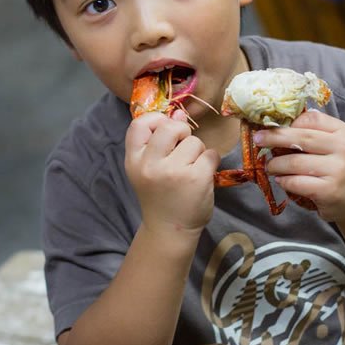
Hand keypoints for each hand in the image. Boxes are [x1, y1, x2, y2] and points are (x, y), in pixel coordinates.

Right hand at [125, 113, 219, 233]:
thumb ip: (158, 142)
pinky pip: (211, 154)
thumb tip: (178, 115)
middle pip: (171, 127)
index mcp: (134, 160)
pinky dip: (211, 163)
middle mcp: (150, 164)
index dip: (157, 120)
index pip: (140, 123)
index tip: (166, 131)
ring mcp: (174, 171)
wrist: (170, 229)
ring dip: (198, 152)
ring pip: (195, 141)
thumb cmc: (160, 196)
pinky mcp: (197, 178)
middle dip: (183, 133)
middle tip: (183, 151)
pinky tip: (202, 177)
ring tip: (190, 170)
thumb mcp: (148, 169)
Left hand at [253, 110, 344, 222]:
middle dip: (274, 138)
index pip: (311, 119)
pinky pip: (296, 182)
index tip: (270, 125)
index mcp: (341, 132)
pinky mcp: (328, 190)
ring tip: (270, 166)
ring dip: (275, 164)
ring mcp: (337, 170)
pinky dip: (283, 181)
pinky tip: (281, 180)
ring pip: (295, 162)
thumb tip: (276, 125)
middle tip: (258, 140)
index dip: (288, 122)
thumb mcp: (333, 145)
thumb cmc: (337, 168)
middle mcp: (342, 148)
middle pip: (300, 138)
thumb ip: (312, 133)